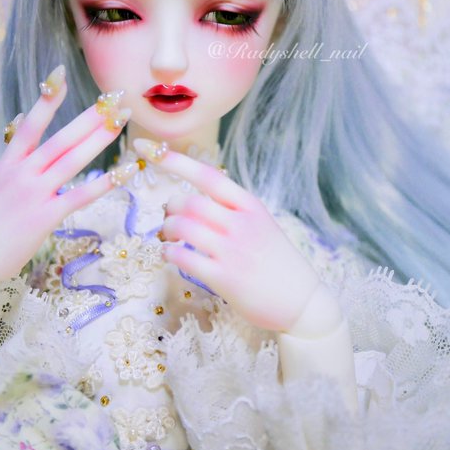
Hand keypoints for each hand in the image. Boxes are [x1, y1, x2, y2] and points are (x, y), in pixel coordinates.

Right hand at [0, 67, 130, 282]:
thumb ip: (12, 156)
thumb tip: (21, 126)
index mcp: (8, 163)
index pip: (30, 124)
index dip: (46, 99)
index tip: (60, 75)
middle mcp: (22, 174)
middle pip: (62, 138)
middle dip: (90, 116)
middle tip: (114, 97)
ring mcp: (35, 194)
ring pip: (73, 160)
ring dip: (100, 139)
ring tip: (121, 121)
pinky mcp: (47, 217)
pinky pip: (81, 195)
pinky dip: (105, 182)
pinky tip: (126, 171)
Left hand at [134, 139, 321, 331]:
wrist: (303, 302)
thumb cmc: (277, 262)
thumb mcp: (261, 224)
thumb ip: (231, 210)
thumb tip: (189, 203)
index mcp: (250, 205)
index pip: (207, 175)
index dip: (173, 160)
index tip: (146, 146)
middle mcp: (241, 224)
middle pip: (188, 202)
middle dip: (169, 208)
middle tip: (168, 219)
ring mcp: (232, 251)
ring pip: (182, 227)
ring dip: (166, 230)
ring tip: (168, 237)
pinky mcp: (223, 278)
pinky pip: (183, 258)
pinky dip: (169, 253)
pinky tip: (171, 255)